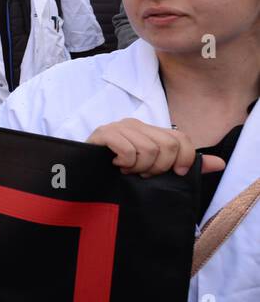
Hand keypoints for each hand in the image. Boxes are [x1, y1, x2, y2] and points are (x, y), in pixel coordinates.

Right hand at [87, 119, 225, 176]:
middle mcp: (135, 124)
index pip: (180, 137)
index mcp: (149, 131)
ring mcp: (118, 127)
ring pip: (149, 150)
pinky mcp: (103, 134)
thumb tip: (220, 164)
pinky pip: (128, 150)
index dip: (184, 158)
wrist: (80, 177)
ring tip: (126, 171)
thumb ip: (184, 164)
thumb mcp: (153, 169)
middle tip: (142, 175)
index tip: (173, 174)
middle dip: (159, 168)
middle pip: (167, 145)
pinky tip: (115, 166)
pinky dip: (126, 164)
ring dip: (139, 169)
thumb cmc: (116, 173)